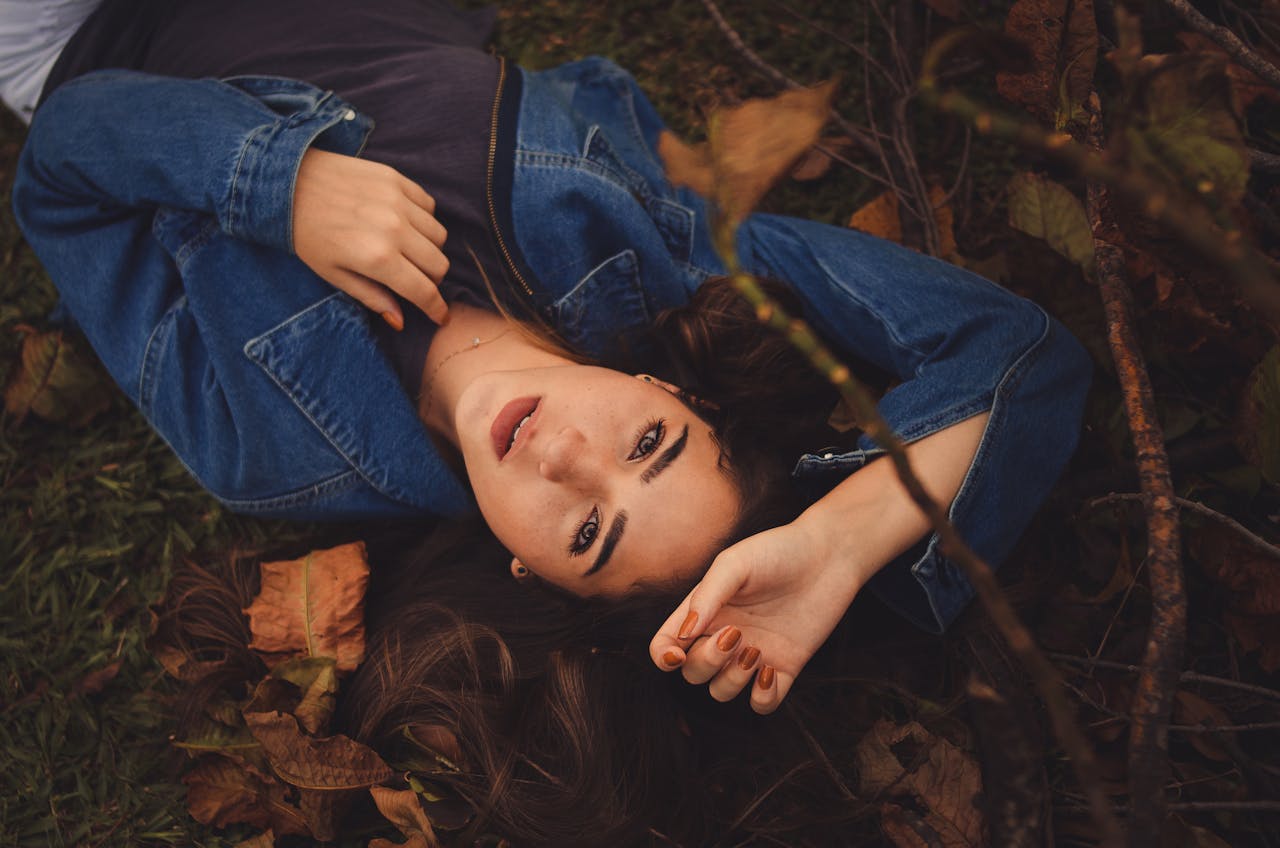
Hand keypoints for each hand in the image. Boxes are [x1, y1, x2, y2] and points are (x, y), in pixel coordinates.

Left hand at [292, 149, 449, 325]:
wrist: (287, 183)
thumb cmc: (307, 235)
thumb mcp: (333, 275)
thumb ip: (371, 297)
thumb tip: (400, 320)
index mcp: (378, 258)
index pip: (424, 291)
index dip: (436, 308)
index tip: (441, 316)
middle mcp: (395, 229)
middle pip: (439, 264)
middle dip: (431, 280)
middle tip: (415, 281)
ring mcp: (398, 201)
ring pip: (439, 236)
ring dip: (429, 249)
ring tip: (408, 251)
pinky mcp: (396, 179)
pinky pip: (429, 206)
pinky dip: (424, 220)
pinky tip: (405, 224)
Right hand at [648, 518, 864, 713]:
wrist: (828, 556)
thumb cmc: (777, 551)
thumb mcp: (734, 564)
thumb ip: (706, 596)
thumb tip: (684, 635)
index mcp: (704, 611)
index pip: (666, 645)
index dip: (664, 657)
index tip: (679, 655)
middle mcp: (723, 636)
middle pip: (694, 673)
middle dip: (707, 663)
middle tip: (734, 635)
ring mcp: (753, 655)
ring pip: (722, 691)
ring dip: (732, 680)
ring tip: (756, 650)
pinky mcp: (784, 668)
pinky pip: (762, 704)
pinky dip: (762, 697)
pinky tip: (772, 671)